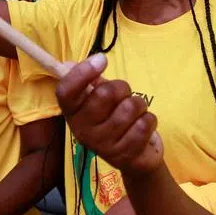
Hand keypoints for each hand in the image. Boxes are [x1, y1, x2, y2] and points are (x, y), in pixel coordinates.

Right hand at [56, 55, 162, 176]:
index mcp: (73, 113)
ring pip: (130, 107)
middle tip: (124, 96)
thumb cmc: (113, 117)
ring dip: (139, 105)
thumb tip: (68, 64)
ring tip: (135, 113)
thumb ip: (87, 81)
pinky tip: (142, 126)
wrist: (133, 155)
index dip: (82, 72)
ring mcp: (102, 145)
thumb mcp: (97, 98)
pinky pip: (145, 123)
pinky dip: (149, 120)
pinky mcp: (124, 155)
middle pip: (105, 93)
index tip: (102, 59)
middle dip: (122, 88)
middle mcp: (82, 130)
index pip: (66, 91)